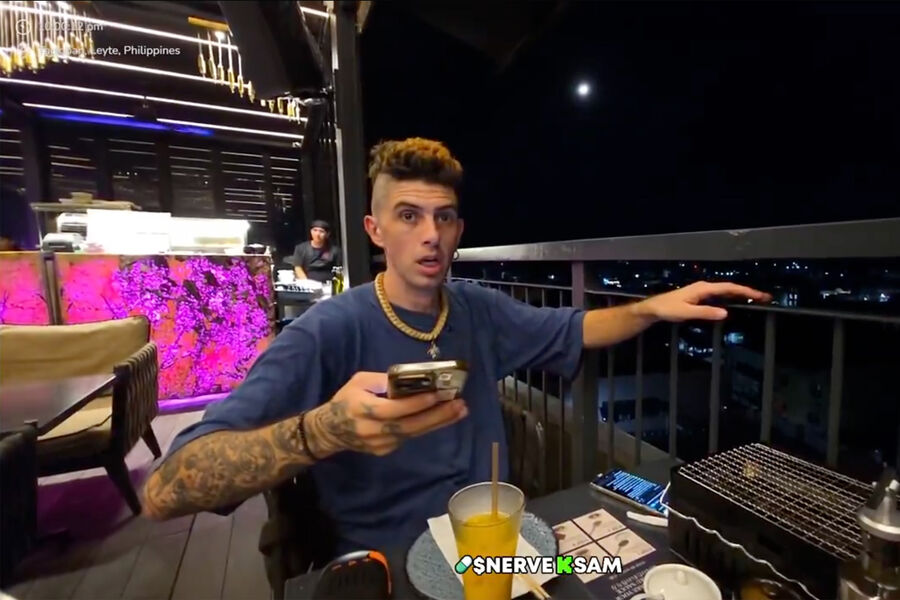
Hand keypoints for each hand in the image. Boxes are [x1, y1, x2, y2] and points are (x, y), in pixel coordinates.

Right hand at [305, 371, 467, 456]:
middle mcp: (373, 430)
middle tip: (460, 405)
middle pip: (410, 425)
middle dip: (437, 415)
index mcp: (363, 410)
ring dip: (438, 422)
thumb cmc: (345, 400)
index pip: (394, 409)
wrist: (330, 431)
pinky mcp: (386, 450)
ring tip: (459, 411)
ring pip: (414, 433)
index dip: (416, 404)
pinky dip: (427, 427)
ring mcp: (380, 444)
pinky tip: (443, 417)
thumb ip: (382, 380)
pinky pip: (410, 437)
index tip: (437, 395)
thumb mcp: (358, 381)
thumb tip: (409, 378)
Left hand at [634, 281, 771, 321]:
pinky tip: (735, 302)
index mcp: (703, 288)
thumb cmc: (668, 309)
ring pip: (725, 291)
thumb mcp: (686, 313)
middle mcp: (704, 287)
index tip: (759, 295)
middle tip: (764, 297)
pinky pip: (719, 295)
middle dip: (747, 291)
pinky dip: (730, 297)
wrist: (654, 308)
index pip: (728, 288)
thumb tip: (725, 313)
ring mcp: (702, 291)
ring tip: (755, 298)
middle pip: (729, 288)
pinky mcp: (699, 296)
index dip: (745, 291)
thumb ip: (705, 313)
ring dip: (740, 294)